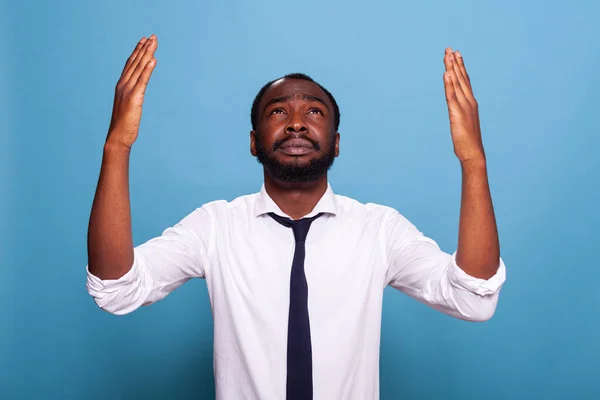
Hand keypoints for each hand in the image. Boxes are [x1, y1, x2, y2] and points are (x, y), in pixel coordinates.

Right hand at [106, 34, 157, 148]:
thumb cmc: (124, 125)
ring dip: (147, 54)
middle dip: (144, 48)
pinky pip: (142, 81)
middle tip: (153, 36)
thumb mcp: (129, 106)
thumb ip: (132, 97)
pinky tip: (153, 59)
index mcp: (122, 86)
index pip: (130, 64)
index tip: (144, 40)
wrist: (117, 137)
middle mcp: (123, 85)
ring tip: (154, 42)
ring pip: (139, 68)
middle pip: (135, 62)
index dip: (138, 51)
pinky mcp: (134, 98)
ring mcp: (128, 91)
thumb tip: (137, 93)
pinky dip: (147, 69)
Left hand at [443, 48, 484, 164]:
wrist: (473, 153)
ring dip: (451, 68)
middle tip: (450, 49)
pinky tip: (446, 73)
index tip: (456, 54)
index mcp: (470, 103)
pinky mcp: (457, 114)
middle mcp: (469, 101)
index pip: (465, 81)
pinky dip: (449, 84)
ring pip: (456, 84)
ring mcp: (464, 106)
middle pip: (461, 78)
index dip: (460, 67)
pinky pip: (451, 96)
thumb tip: (456, 110)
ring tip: (448, 55)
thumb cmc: (468, 141)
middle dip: (455, 63)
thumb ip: (460, 113)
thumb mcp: (463, 123)